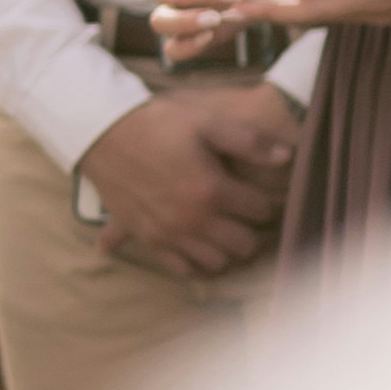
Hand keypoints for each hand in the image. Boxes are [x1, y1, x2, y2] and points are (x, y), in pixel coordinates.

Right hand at [75, 88, 302, 281]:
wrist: (103, 133)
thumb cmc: (158, 123)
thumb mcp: (206, 121)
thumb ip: (248, 141)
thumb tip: (287, 157)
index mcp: (212, 190)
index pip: (260, 211)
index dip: (265, 202)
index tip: (258, 193)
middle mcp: (193, 220)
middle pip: (243, 245)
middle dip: (251, 231)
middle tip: (244, 215)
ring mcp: (169, 234)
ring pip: (216, 262)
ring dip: (225, 249)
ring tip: (222, 229)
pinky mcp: (147, 239)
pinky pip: (181, 268)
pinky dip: (193, 261)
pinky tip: (194, 244)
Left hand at [160, 0, 390, 37]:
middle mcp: (375, 2)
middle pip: (312, 12)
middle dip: (271, 9)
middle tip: (234, 6)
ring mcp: (380, 14)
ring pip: (324, 19)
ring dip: (289, 13)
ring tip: (253, 6)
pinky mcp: (385, 17)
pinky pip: (340, 17)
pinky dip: (314, 11)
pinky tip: (295, 2)